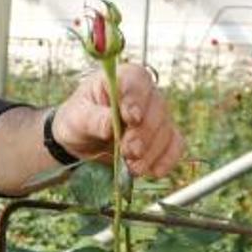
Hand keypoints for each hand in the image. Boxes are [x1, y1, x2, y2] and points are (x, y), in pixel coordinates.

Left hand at [52, 63, 184, 176]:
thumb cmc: (77, 120)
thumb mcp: (76, 117)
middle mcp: (144, 93)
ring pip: (166, 130)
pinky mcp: (163, 137)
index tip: (131, 118)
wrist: (82, 141)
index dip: (136, 99)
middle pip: (156, 108)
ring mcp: (157, 115)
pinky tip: (153, 172)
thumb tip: (110, 125)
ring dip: (151, 151)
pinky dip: (166, 160)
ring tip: (132, 167)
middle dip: (143, 133)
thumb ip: (93, 119)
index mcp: (122, 78)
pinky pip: (175, 146)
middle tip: (128, 151)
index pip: (136, 80)